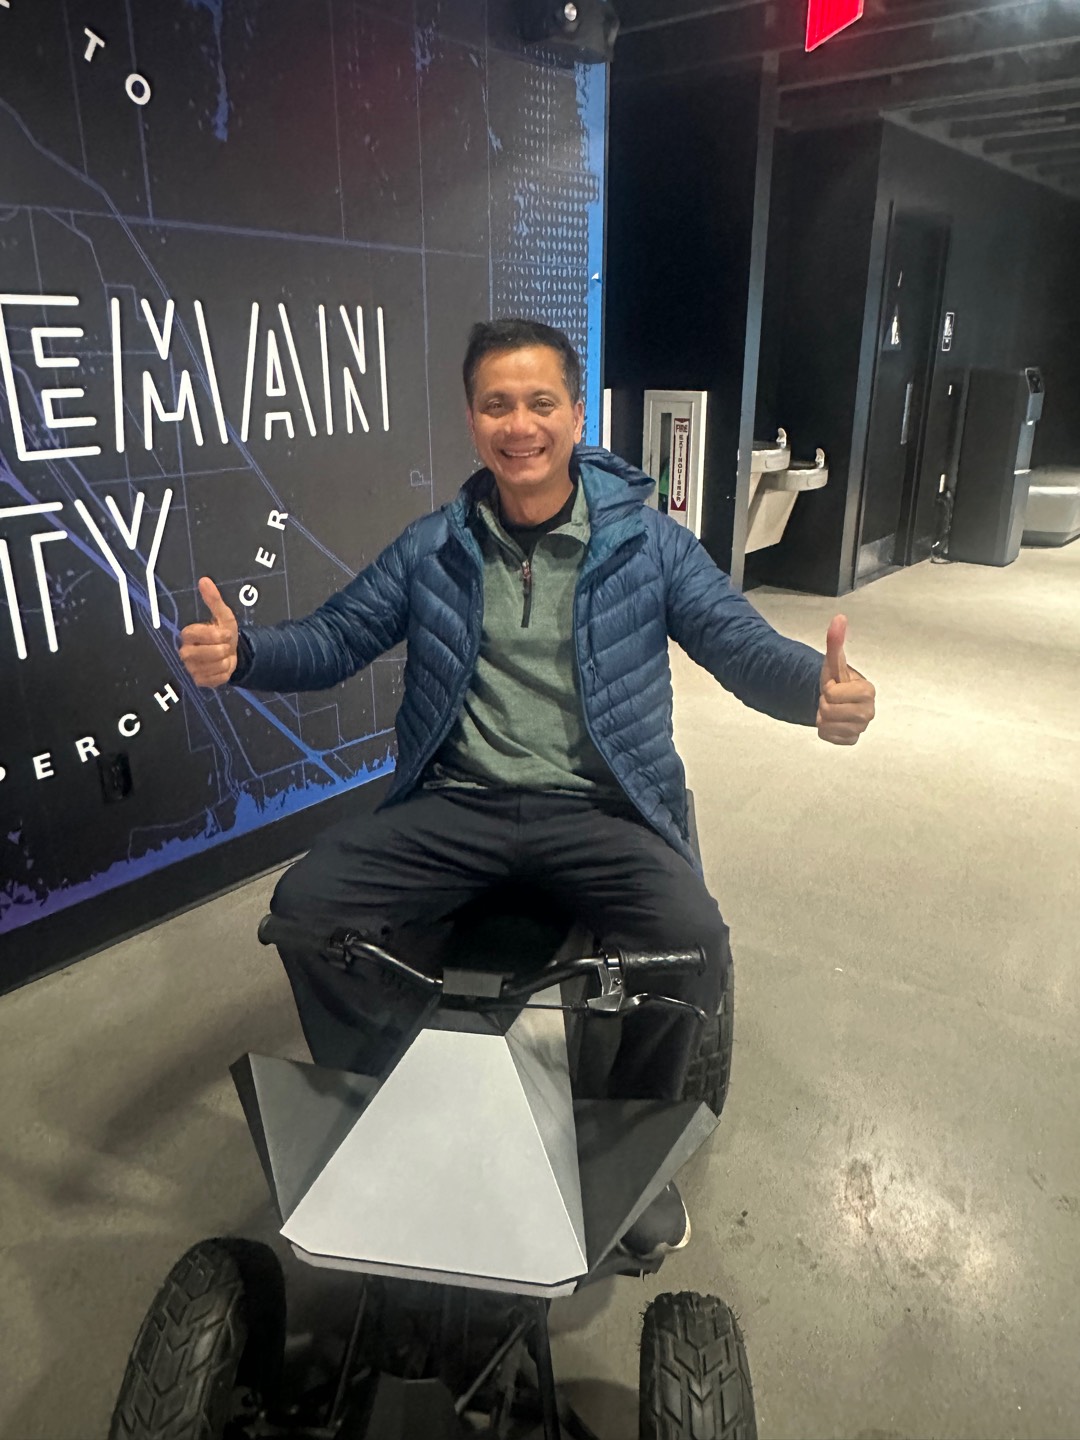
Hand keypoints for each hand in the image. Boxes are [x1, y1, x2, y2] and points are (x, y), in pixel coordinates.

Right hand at [179, 577, 238, 688]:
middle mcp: (185, 651)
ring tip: (222, 656)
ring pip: (217, 665)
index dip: (218, 635)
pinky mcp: (198, 681)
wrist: (233, 654)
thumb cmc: (224, 633)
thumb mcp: (223, 615)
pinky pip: (218, 678)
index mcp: (188, 634)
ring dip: (226, 661)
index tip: (225, 634)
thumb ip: (214, 599)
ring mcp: (191, 668)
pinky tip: (221, 667)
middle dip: (224, 649)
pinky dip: (225, 673)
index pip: (201, 634)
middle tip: (224, 646)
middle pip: (211, 652)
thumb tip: (204, 580)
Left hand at [817, 615, 874, 745]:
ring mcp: (861, 728)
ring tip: (832, 709)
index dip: (828, 689)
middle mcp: (869, 711)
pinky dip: (825, 730)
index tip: (836, 687)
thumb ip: (835, 641)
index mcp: (868, 691)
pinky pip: (828, 737)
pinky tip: (833, 722)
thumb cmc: (836, 680)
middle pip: (828, 710)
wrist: (833, 700)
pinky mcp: (852, 740)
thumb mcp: (833, 661)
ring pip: (826, 725)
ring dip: (823, 717)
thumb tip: (839, 617)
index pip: (832, 694)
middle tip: (832, 699)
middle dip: (824, 704)